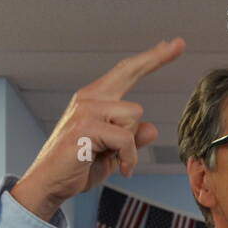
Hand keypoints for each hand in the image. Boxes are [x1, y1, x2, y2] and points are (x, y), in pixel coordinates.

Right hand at [10, 39, 184, 220]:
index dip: (150, 58)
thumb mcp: (113, 154)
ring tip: (112, 158)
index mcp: (94, 99)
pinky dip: (128, 158)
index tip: (173, 45)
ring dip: (130, 144)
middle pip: (130, 72)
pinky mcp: (86, 127)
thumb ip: (131, 139)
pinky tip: (120, 168)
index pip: (125, 72)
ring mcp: (86, 110)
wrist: (49, 185)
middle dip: (156, 58)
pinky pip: (126, 139)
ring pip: (133, 116)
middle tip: (178, 43)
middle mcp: (89, 98)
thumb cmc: (77, 168)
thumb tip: (151, 128)